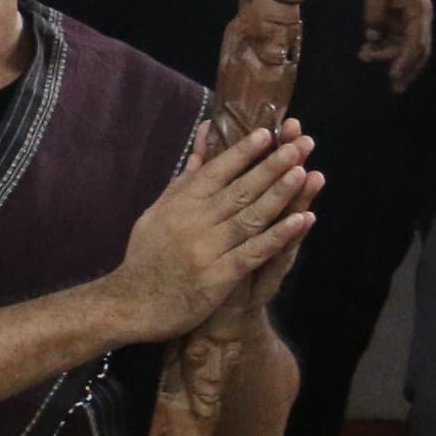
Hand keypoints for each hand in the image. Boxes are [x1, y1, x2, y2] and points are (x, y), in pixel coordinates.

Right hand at [109, 119, 319, 341]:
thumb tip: (201, 142)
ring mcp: (207, 249)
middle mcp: (193, 222)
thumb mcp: (157, 212)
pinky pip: (253, 252)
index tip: (268, 132)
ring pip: (250, 217)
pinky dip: (278, 236)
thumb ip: (185, 179)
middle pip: (240, 190)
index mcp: (179, 204)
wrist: (130, 303)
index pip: (216, 171)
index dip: (243, 151)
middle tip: (301, 144)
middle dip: (272, 166)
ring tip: (304, 172)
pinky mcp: (218, 276)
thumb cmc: (146, 256)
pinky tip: (301, 221)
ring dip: (280, 194)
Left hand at [357, 0, 432, 90]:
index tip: (394, 75)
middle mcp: (418, 19)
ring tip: (365, 56)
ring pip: (404, 46)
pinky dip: (383, 47)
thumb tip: (373, 38)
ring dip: (388, 55)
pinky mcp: (397, 19)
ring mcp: (409, 20)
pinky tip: (367, 51)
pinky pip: (394, 39)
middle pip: (417, 50)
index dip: (406, 61)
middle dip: (406, 69)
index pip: (417, 42)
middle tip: (393, 87)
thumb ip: (375, 17)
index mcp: (419, 12)